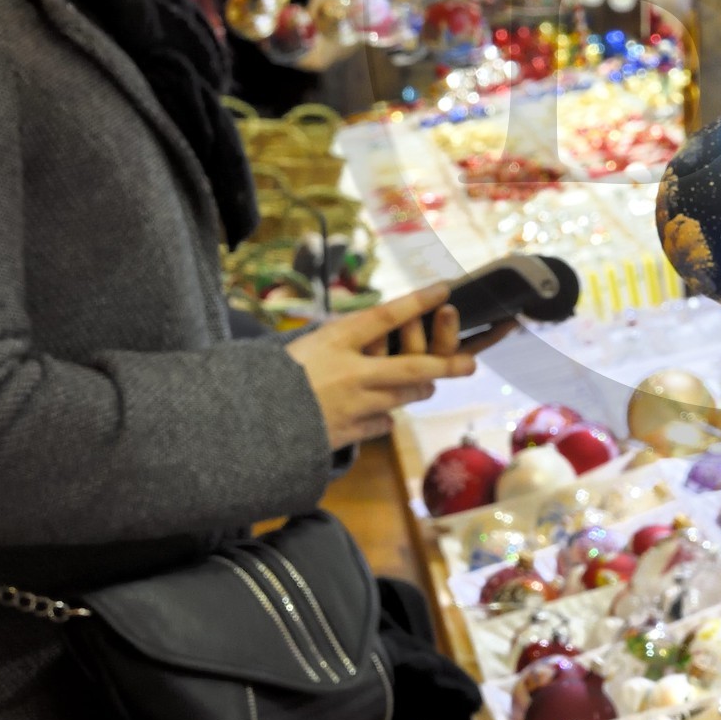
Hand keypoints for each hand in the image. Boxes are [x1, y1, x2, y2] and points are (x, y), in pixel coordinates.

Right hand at [288, 284, 474, 451]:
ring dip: (419, 388)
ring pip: (404, 396)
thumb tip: (378, 327)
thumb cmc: (271, 375)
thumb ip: (343, 336)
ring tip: (428, 382)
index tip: (445, 287)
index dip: (418, 302)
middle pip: (412, 366)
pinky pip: (382, 424)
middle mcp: (353, 372)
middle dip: (447, 363)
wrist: (250, 422)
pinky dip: (386, 417)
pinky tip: (385, 414)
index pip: (385, 316)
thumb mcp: (306, 342)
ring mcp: (355, 405)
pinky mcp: (349, 432)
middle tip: (470, 363)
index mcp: (337, 341)